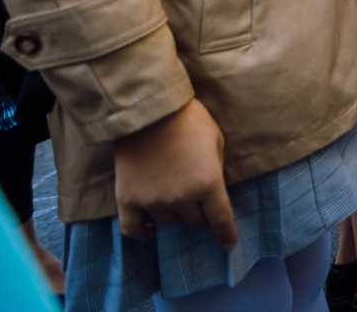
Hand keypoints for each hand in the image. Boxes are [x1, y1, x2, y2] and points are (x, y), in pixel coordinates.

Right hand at [114, 99, 235, 250]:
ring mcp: (153, 201)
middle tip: (195, 198)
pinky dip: (144, 232)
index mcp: (208, 183)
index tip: (228, 245)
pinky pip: (134, 230)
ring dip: (174, 214)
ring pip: (169, 222)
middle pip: (194, 221)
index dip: (226, 235)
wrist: (148, 110)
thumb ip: (216, 169)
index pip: (221, 220)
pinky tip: (151, 227)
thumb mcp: (216, 140)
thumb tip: (215, 190)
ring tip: (173, 197)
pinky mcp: (128, 199)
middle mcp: (182, 198)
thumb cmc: (188, 120)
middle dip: (198, 212)